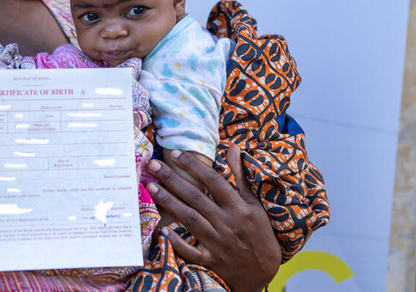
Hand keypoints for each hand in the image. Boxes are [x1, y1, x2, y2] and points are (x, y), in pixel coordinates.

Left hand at [145, 145, 281, 291]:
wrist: (264, 269)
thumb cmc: (258, 231)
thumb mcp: (253, 203)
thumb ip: (240, 175)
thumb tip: (233, 147)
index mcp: (238, 207)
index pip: (213, 181)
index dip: (194, 166)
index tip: (176, 153)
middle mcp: (227, 223)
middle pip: (196, 197)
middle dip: (173, 180)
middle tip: (153, 166)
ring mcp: (218, 243)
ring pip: (190, 219)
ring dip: (169, 203)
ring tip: (151, 187)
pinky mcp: (211, 260)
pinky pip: (191, 252)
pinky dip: (177, 243)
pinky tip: (162, 230)